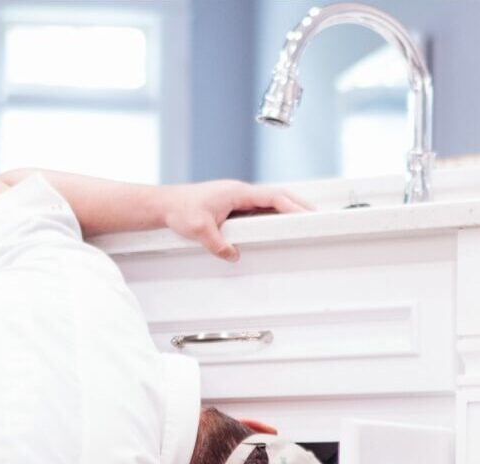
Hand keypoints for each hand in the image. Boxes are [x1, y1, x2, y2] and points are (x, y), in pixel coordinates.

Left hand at [162, 180, 311, 261]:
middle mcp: (239, 192)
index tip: (307, 214)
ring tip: (301, 220)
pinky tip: (276, 223)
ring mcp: (236, 198)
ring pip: (268, 201)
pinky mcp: (231, 205)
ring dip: (286, 208)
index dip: (292, 205)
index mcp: (237, 192)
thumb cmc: (180, 209)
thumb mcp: (200, 230)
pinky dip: (271, 213)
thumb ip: (218, 245)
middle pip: (276, 196)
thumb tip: (234, 255)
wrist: (165, 204)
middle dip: (297, 205)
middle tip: (315, 216)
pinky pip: (257, 208)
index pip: (273, 197)